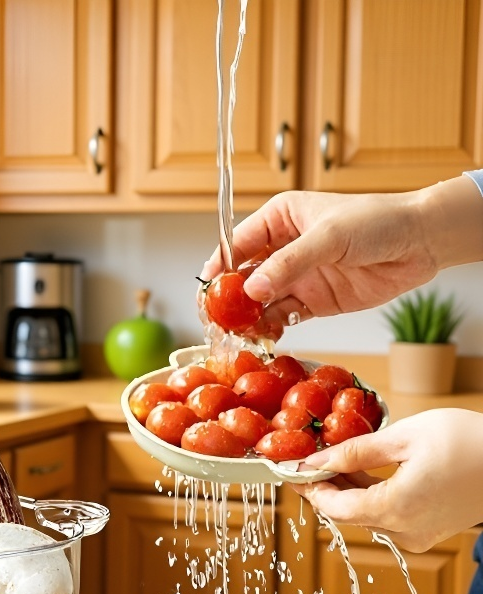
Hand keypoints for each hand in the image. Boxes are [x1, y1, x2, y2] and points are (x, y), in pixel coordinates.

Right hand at [201, 177, 482, 334]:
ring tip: (237, 335)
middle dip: (228, 299)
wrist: (422, 242)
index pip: (236, 245)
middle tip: (217, 321)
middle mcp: (282, 248)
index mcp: (279, 219)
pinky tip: (263, 339)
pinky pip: (282, 318)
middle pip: (242, 277)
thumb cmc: (377, 222)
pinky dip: (270, 329)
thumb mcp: (328, 237)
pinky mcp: (312, 302)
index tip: (205, 291)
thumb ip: (288, 265)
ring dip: (248, 318)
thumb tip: (250, 291)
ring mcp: (296, 277)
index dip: (218, 268)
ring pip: (259, 301)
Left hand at [292, 409, 482, 552]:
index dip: (308, 488)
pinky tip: (360, 468)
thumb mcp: (404, 438)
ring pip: (364, 515)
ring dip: (345, 488)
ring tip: (333, 457)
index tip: (290, 467)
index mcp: (395, 510)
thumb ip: (355, 452)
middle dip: (324, 486)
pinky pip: (385, 516)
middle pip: (346, 513)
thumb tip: (314, 461)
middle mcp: (403, 532)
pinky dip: (368, 494)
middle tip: (306, 458)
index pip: (332, 508)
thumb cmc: (469, 442)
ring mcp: (417, 535)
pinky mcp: (427, 531)